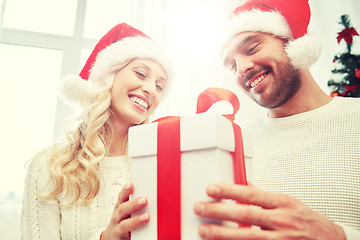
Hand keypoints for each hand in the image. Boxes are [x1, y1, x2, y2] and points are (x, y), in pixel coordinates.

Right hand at [101, 182, 148, 239]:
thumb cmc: (124, 223)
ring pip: (124, 225)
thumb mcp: (127, 212)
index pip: (121, 198)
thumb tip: (152, 196)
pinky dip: (133, 237)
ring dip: (135, 221)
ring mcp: (117, 230)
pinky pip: (127, 238)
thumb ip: (135, 205)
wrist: (112, 239)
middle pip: (122, 209)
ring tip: (147, 217)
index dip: (125, 191)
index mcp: (120, 208)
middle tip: (145, 200)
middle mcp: (117, 218)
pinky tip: (144, 236)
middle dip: (133, 204)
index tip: (131, 184)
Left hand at [193, 183, 345, 239]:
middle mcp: (281, 220)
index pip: (250, 194)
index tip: (211, 189)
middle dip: (220, 211)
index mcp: (281, 203)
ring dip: (223, 233)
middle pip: (245, 215)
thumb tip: (245, 184)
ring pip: (248, 236)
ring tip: (205, 230)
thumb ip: (264, 195)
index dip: (229, 191)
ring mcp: (281, 239)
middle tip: (200, 208)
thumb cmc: (308, 220)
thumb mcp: (288, 201)